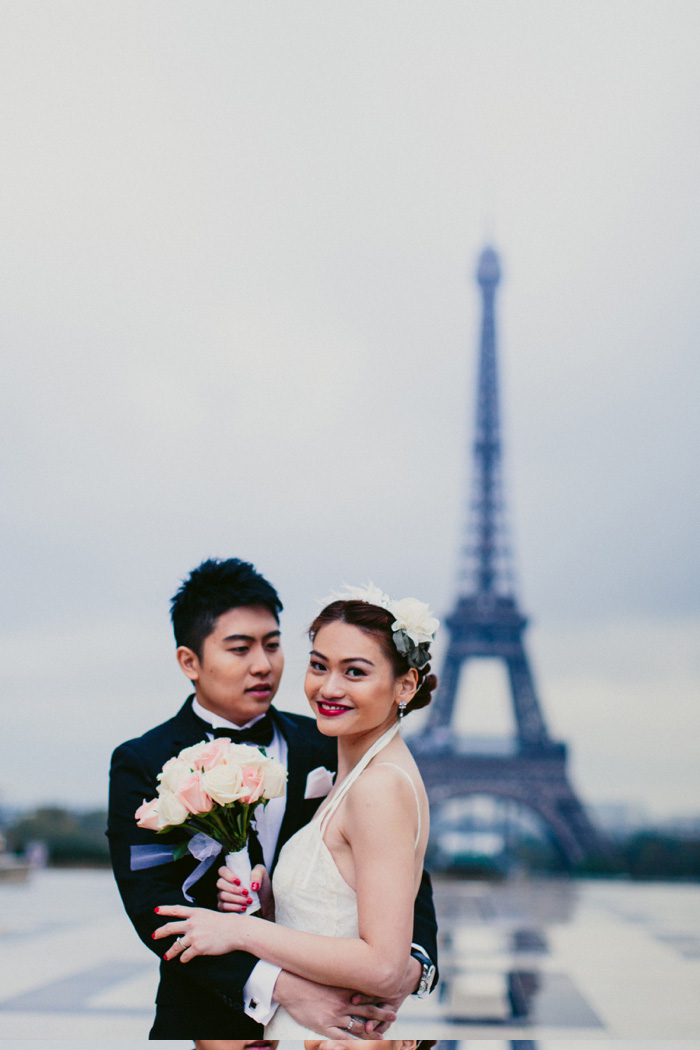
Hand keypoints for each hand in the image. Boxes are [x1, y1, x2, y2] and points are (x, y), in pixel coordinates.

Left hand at [152, 904, 243, 961]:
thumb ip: (197, 918)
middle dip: (159, 932)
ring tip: (166, 956)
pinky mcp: (198, 948)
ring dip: (170, 952)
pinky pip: (185, 956)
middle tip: (153, 935)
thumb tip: (188, 925)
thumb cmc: (226, 923)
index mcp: (195, 913)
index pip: (176, 910)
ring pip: (176, 945)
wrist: (236, 930)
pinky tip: (183, 960)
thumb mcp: (209, 915)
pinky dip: (183, 959)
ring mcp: (194, 935)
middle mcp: (192, 923)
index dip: (165, 909)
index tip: (155, 910)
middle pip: (170, 927)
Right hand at [216, 863, 273, 919]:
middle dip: (233, 889)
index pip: (222, 871)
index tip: (239, 881)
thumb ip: (257, 875)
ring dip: (235, 899)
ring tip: (248, 901)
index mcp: (232, 872)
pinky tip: (243, 908)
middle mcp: (225, 883)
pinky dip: (233, 907)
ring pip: (222, 896)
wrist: (264, 901)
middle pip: (220, 883)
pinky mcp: (224, 907)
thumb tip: (253, 886)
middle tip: (246, 892)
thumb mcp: (262, 873)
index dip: (228, 876)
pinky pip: (223, 907)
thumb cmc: (260, 884)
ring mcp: (223, 895)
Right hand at [273, 970, 395, 1037]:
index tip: (392, 997)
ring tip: (382, 1037)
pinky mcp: (325, 1027)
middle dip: (381, 1014)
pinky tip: (359, 1046)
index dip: (380, 998)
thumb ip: (341, 977)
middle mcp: (343, 1003)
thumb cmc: (308, 979)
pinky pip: (341, 1038)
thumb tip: (352, 971)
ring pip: (357, 1027)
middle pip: (367, 1011)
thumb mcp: (328, 975)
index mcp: (345, 989)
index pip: (368, 994)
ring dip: (370, 1032)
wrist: (290, 985)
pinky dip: (351, 1043)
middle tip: (394, 1016)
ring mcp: (335, 1016)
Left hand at [350, 956, 420, 1033]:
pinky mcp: (394, 1008)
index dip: (362, 993)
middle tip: (355, 1011)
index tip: (352, 998)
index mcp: (384, 979)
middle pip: (374, 998)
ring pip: (382, 1013)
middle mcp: (387, 991)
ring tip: (366, 1030)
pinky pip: (388, 1020)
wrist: (413, 972)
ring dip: (374, 1022)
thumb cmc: (392, 964)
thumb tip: (350, 957)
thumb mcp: (384, 959)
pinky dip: (382, 1027)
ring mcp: (392, 1001)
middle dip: (364, 1004)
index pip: (372, 985)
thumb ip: (368, 961)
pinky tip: (376, 1034)